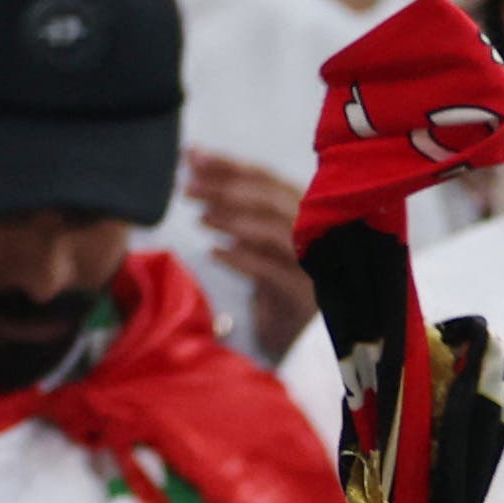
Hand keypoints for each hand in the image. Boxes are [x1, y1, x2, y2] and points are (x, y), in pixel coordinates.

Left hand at [182, 149, 315, 361]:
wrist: (312, 346)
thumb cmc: (285, 287)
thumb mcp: (266, 245)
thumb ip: (241, 208)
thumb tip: (198, 169)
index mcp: (307, 214)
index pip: (268, 179)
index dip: (230, 165)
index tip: (192, 156)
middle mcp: (316, 234)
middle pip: (272, 199)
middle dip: (227, 187)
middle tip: (187, 184)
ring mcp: (313, 265)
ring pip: (273, 231)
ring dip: (233, 220)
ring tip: (200, 216)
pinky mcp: (304, 297)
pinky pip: (269, 272)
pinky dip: (240, 259)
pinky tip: (215, 253)